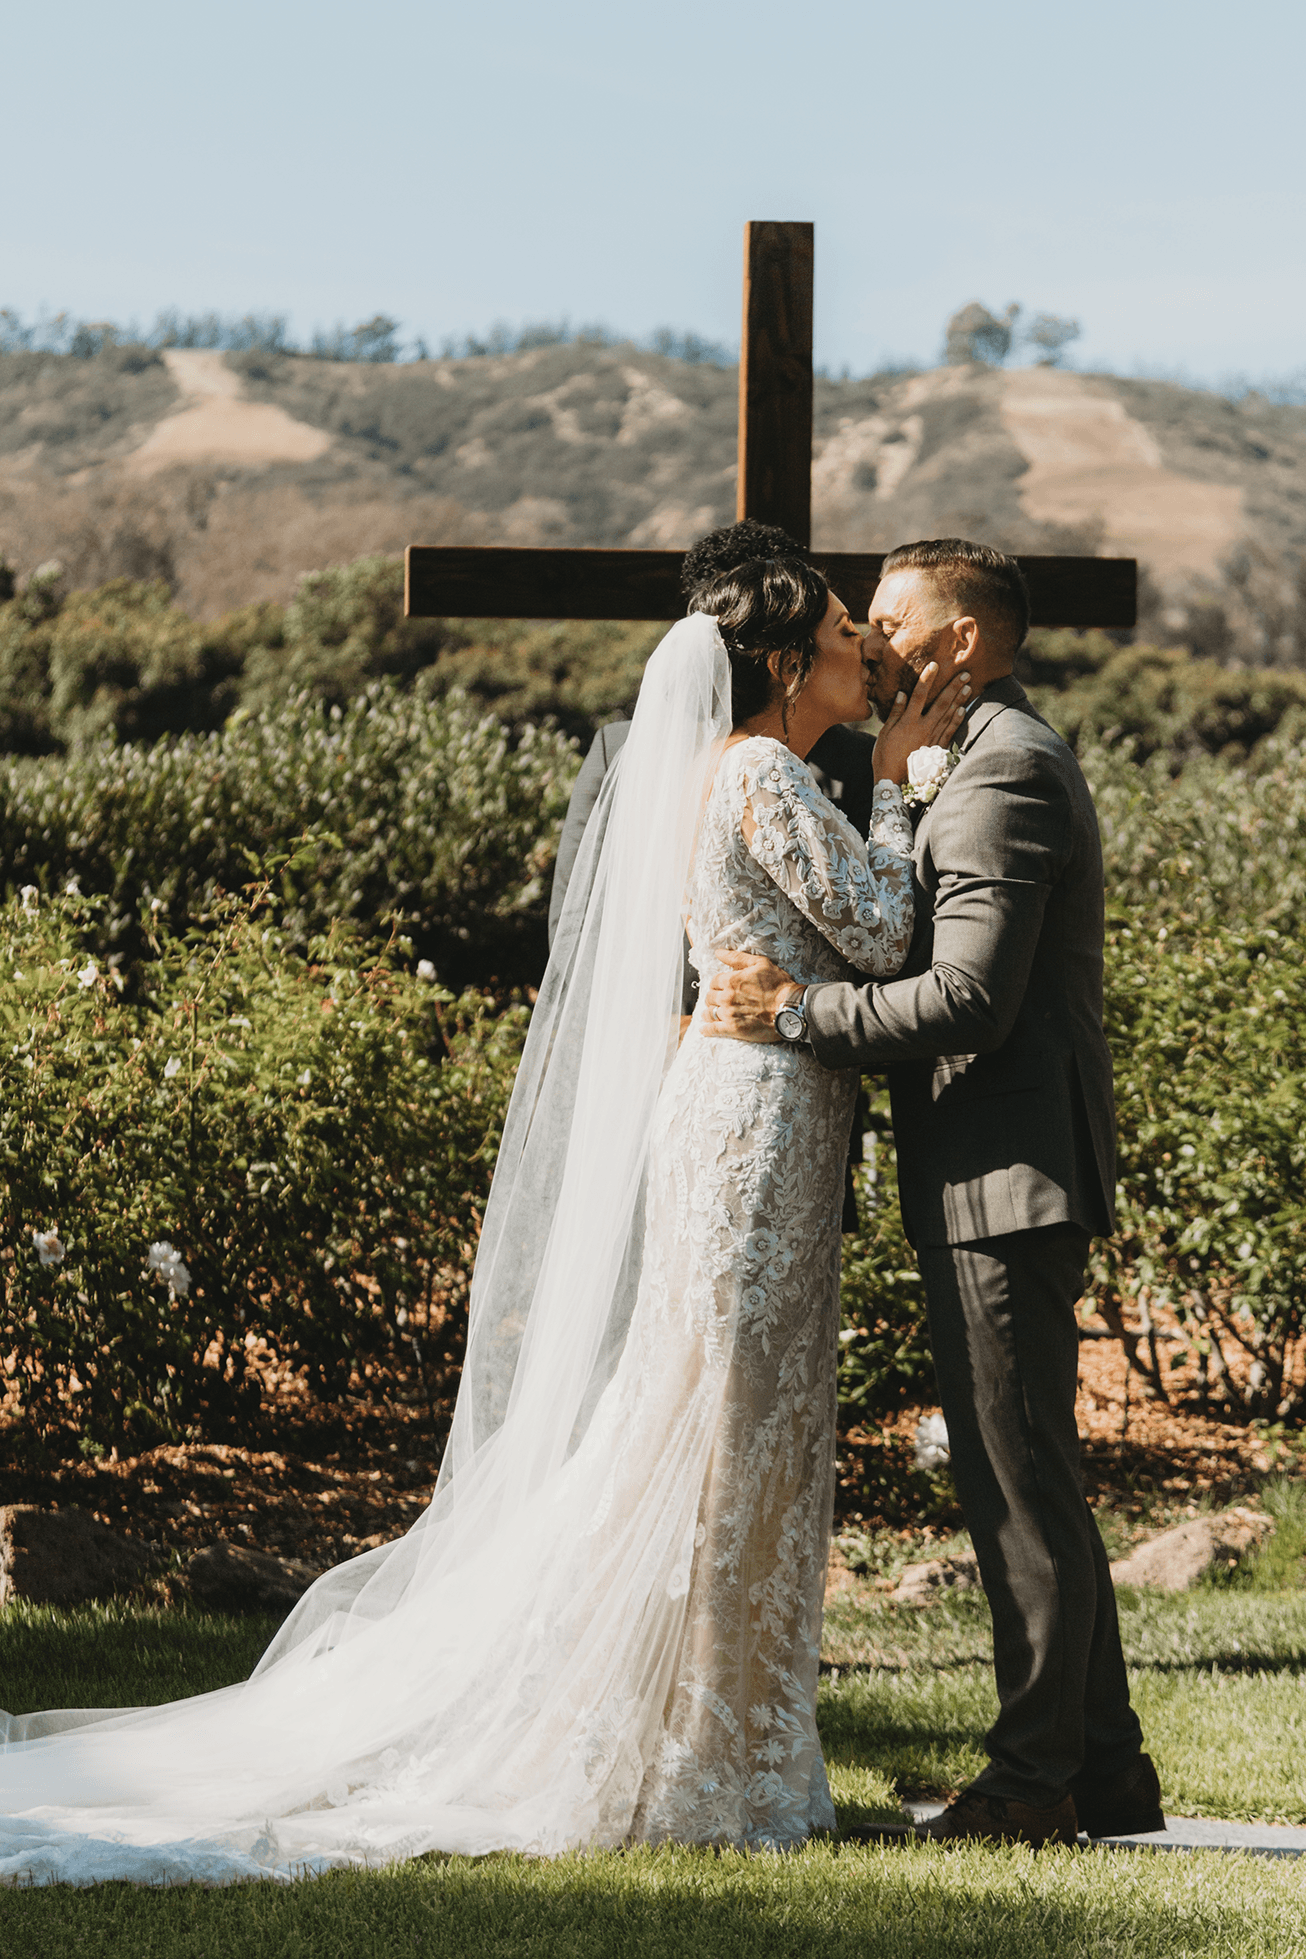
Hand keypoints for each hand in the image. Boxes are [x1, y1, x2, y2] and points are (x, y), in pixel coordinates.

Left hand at [701, 949, 796, 1042]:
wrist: (790, 1007)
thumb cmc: (778, 985)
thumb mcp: (760, 963)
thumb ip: (737, 958)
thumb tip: (718, 952)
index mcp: (731, 980)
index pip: (713, 981)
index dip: (717, 984)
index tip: (721, 987)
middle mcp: (727, 997)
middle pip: (709, 997)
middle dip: (713, 998)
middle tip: (718, 1001)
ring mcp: (729, 1014)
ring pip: (709, 1013)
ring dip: (709, 1013)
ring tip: (712, 1014)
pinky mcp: (733, 1029)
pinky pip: (712, 1030)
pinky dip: (706, 1030)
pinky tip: (705, 1029)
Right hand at [871, 663, 970, 785]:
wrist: (894, 782)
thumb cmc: (884, 757)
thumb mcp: (885, 733)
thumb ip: (895, 713)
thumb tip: (902, 693)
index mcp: (908, 722)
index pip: (919, 695)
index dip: (927, 679)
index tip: (934, 664)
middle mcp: (923, 728)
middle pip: (941, 703)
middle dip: (953, 687)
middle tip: (965, 673)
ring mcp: (932, 738)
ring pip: (949, 715)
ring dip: (959, 700)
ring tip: (969, 687)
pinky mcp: (936, 749)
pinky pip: (949, 731)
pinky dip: (957, 720)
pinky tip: (963, 709)